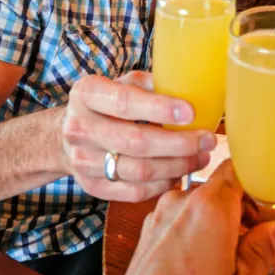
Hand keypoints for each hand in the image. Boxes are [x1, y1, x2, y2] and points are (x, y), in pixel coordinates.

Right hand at [61, 72, 215, 201]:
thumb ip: (150, 84)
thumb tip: (189, 87)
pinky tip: (180, 173)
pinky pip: (134, 192)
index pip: (125, 103)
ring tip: (201, 157)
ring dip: (176, 166)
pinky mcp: (91, 186)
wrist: (68, 134)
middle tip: (207, 140)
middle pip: (135, 142)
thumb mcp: (121, 83)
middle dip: (179, 143)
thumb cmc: (107, 104)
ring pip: (138, 171)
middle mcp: (79, 127)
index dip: (160, 109)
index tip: (191, 113)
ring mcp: (82, 160)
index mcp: (86, 93)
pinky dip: (162, 184)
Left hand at [110, 160, 274, 274]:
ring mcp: (160, 220)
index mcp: (207, 210)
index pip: (239, 170)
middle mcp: (179, 205)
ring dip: (230, 228)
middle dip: (253, 214)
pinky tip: (219, 267)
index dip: (264, 186)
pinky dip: (205, 236)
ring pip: (204, 209)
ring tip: (251, 263)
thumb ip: (263, 254)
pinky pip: (184, 224)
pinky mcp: (148, 238)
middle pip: (224, 191)